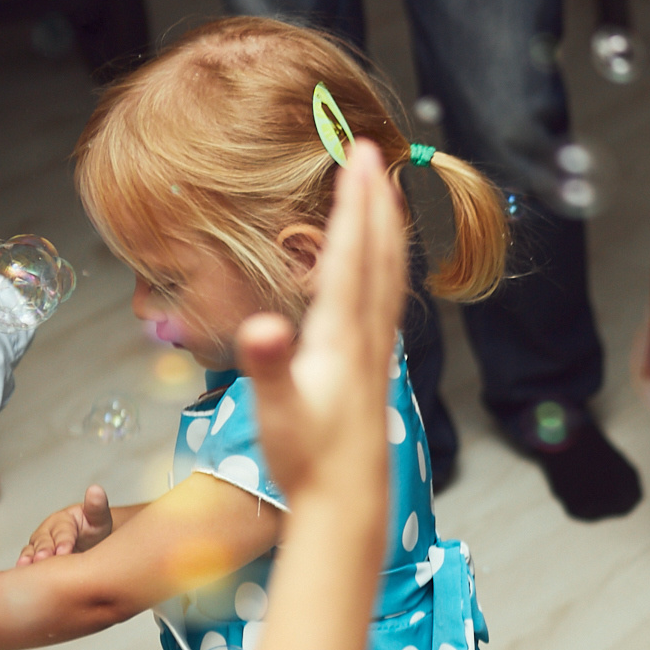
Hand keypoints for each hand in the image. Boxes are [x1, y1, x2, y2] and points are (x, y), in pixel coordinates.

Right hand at [16, 486, 113, 563]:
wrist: (89, 542)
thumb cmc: (94, 529)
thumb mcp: (99, 518)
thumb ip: (97, 506)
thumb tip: (96, 489)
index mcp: (62, 520)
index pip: (63, 530)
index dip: (63, 540)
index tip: (64, 550)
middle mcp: (46, 531)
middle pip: (43, 541)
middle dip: (43, 550)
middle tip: (44, 559)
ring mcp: (38, 545)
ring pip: (31, 551)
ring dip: (28, 560)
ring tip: (26, 568)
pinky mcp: (35, 559)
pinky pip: (27, 563)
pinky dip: (24, 569)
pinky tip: (21, 577)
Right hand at [232, 143, 405, 512]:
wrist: (347, 501)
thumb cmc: (306, 459)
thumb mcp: (276, 411)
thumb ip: (268, 367)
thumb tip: (261, 329)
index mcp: (341, 337)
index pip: (350, 255)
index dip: (354, 203)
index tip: (360, 156)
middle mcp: (366, 338)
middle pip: (377, 253)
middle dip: (374, 198)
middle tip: (373, 147)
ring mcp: (376, 351)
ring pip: (388, 274)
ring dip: (386, 227)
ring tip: (386, 188)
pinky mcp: (374, 366)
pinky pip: (386, 300)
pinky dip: (386, 266)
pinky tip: (384, 261)